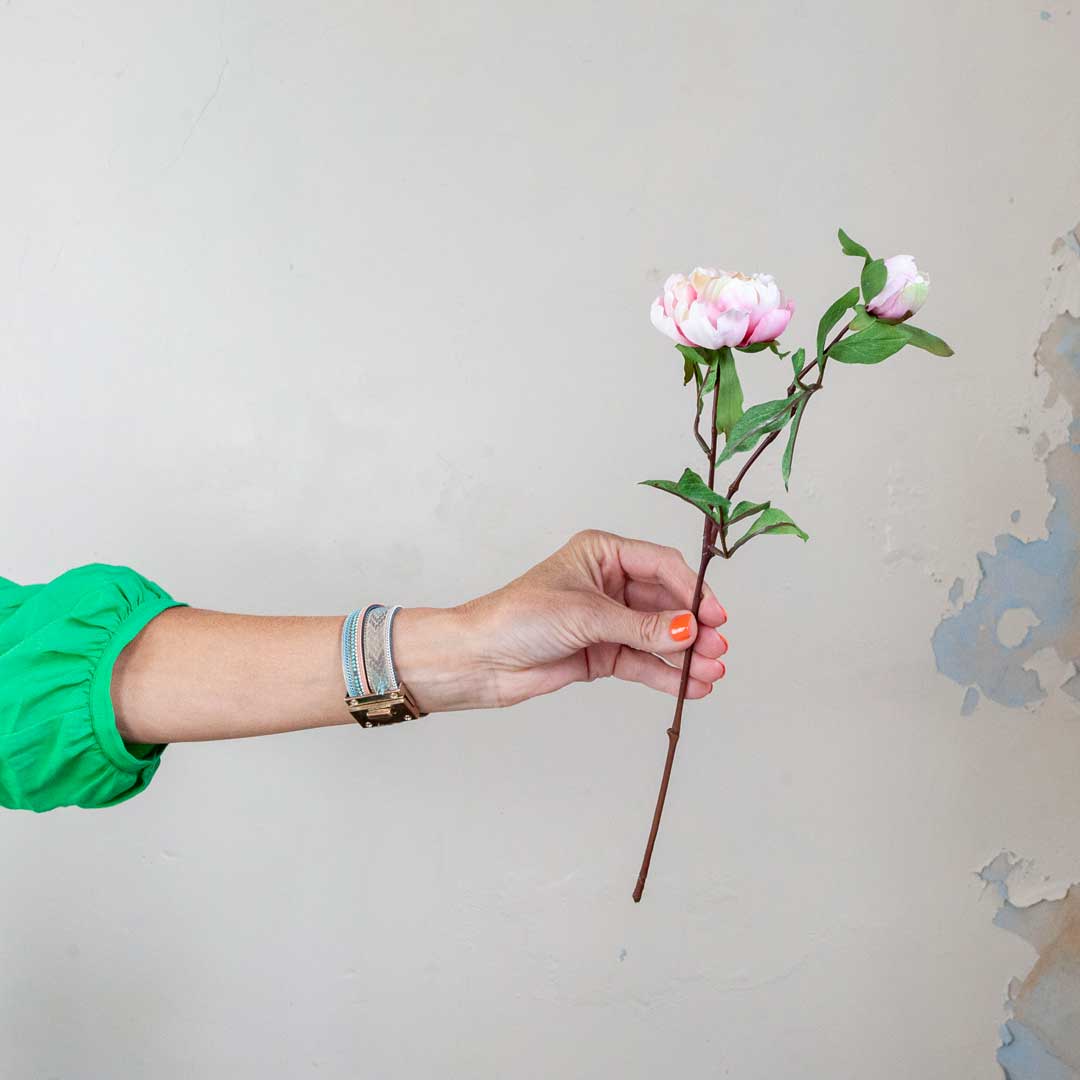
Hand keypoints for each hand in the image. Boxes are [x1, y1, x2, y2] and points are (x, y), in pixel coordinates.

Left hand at [392, 528, 728, 713]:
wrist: (480, 659)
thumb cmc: (518, 617)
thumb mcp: (585, 615)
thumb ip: (641, 626)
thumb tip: (689, 630)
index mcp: (602, 554)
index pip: (661, 566)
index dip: (692, 590)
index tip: (714, 617)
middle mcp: (609, 583)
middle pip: (666, 603)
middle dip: (693, 628)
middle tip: (718, 650)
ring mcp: (607, 620)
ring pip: (659, 636)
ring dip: (686, 655)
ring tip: (712, 673)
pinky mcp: (602, 653)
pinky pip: (644, 662)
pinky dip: (667, 674)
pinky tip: (691, 686)